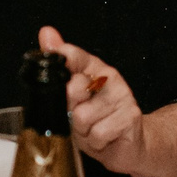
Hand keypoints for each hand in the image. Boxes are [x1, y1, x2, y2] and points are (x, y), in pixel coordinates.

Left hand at [37, 25, 148, 176]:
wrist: (128, 143)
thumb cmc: (97, 118)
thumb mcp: (72, 94)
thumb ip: (59, 65)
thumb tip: (46, 32)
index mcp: (93, 68)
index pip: (74, 56)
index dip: (63, 63)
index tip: (60, 76)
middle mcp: (109, 78)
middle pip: (73, 89)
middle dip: (70, 110)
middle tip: (78, 117)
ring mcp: (122, 96)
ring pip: (83, 116)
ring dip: (83, 131)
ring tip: (92, 129)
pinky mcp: (130, 116)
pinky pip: (98, 133)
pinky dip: (95, 142)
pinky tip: (103, 138)